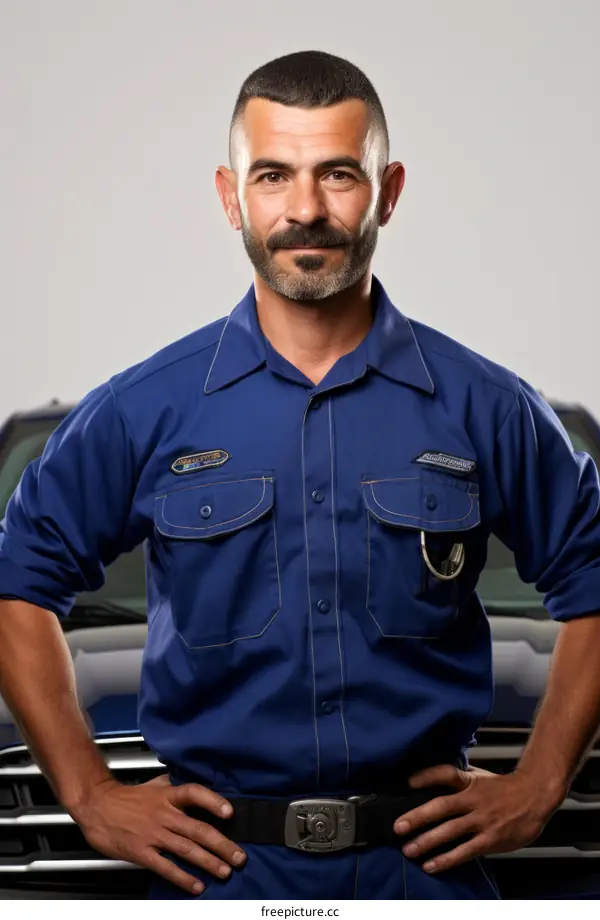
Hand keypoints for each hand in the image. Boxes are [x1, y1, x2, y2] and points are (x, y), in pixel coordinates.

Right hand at [73, 774, 246, 894]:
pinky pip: (166, 866)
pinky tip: (197, 885)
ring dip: (208, 862)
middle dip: (222, 845)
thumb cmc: (128, 797)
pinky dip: (183, 877)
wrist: (98, 806)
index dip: (213, 802)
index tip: (230, 813)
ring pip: (187, 849)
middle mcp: (164, 814)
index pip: (195, 793)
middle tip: (239, 856)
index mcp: (168, 795)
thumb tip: (197, 787)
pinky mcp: (142, 852)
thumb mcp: (155, 785)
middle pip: (198, 829)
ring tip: (225, 871)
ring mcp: (154, 834)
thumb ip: (176, 787)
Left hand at [394, 764, 559, 873]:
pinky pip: (465, 851)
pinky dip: (447, 859)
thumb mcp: (479, 776)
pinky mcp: (491, 839)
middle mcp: (474, 800)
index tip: (408, 782)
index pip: (446, 773)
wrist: (535, 796)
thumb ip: (458, 779)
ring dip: (427, 841)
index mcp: (470, 781)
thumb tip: (430, 781)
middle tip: (398, 827)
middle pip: (442, 806)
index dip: (427, 776)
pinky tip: (431, 865)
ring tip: (409, 849)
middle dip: (418, 817)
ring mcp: (482, 820)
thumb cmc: (503, 788)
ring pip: (451, 831)